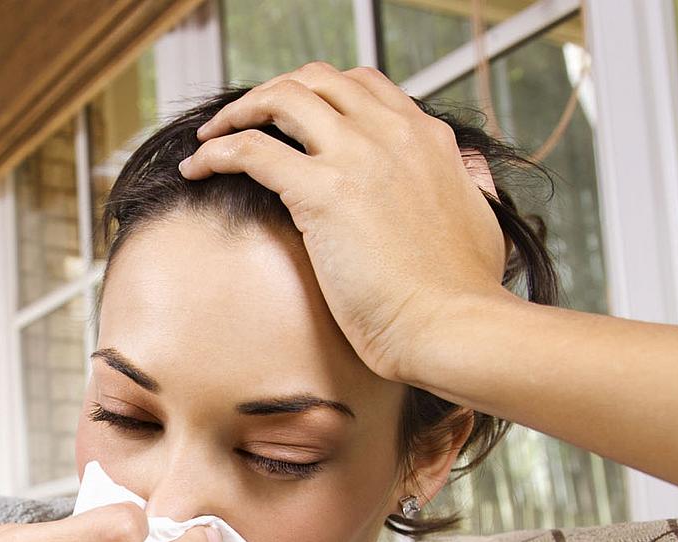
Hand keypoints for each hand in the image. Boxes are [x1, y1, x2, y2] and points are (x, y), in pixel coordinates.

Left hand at [179, 62, 508, 382]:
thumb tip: (469, 169)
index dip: (320, 95)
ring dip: (237, 112)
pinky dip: (215, 151)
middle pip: (318, 80)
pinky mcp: (323, 192)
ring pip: (281, 99)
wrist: (453, 327)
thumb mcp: (481, 219)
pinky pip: (251, 149)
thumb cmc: (463, 295)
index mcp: (426, 139)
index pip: (364, 86)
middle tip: (241, 121)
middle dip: (273, 93)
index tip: (289, 121)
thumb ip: (468, 183)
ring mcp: (358, 157)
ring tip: (210, 137)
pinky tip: (196, 168)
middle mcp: (392, 134)